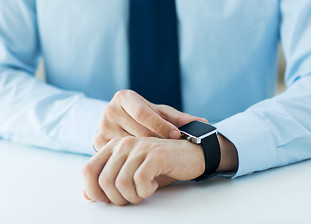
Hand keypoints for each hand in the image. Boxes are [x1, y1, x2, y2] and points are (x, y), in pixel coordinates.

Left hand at [82, 136, 204, 204]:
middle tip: (133, 197)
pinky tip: (153, 185)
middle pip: (104, 181)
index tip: (108, 199)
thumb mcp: (131, 173)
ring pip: (121, 183)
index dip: (93, 190)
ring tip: (143, 191)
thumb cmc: (160, 166)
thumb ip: (109, 181)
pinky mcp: (154, 155)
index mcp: (114, 146)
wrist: (190, 155)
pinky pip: (139, 181)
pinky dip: (145, 191)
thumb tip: (87, 195)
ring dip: (133, 197)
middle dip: (117, 198)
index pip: (88, 169)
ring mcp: (139, 148)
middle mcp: (123, 143)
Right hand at [94, 90, 206, 150]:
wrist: (119, 123)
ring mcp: (101, 127)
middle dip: (158, 142)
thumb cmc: (144, 116)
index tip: (177, 136)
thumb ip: (180, 119)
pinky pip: (121, 156)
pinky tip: (146, 162)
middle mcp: (109, 110)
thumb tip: (204, 123)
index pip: (143, 113)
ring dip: (147, 153)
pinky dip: (135, 160)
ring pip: (130, 146)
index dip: (162, 126)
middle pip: (138, 132)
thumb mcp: (161, 113)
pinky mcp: (97, 143)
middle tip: (172, 150)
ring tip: (160, 157)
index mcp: (124, 97)